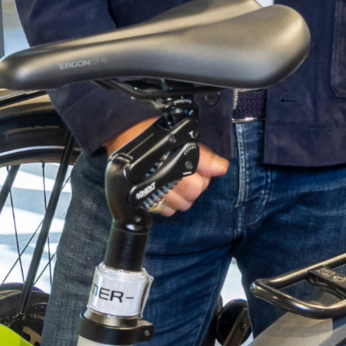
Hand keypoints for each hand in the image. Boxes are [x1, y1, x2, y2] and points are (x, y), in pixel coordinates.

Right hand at [108, 118, 226, 216]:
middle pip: (193, 192)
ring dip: (183, 197)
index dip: (206, 174)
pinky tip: (165, 192)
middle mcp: (165, 173)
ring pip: (181, 204)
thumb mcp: (181, 138)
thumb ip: (203, 155)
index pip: (202, 177)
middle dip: (195, 186)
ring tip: (176, 185)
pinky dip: (168, 204)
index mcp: (176, 155)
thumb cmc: (153, 135)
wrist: (124, 135)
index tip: (202, 170)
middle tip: (189, 177)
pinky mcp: (144, 198)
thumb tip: (222, 168)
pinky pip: (166, 210)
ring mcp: (153, 187)